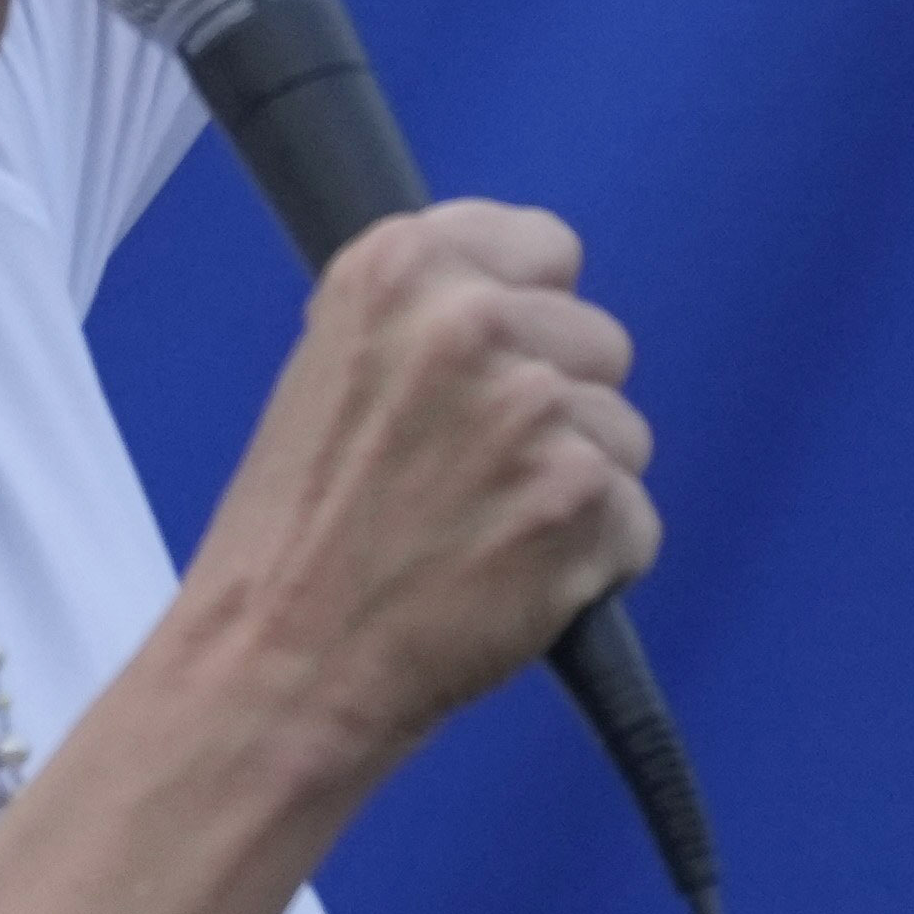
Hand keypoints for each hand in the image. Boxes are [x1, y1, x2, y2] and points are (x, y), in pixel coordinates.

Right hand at [170, 201, 653, 774]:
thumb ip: (428, 319)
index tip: (491, 371)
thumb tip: (521, 302)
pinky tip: (511, 584)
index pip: (547, 248)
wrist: (277, 666)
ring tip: (481, 534)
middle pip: (599, 341)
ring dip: (575, 488)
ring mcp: (534, 407)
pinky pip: (636, 521)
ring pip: (623, 433)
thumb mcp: (333, 367)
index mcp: (401, 268)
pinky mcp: (582, 496)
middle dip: (558, 407)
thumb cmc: (296, 536)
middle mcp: (471, 320)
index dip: (529, 318)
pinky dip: (593, 563)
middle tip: (472, 476)